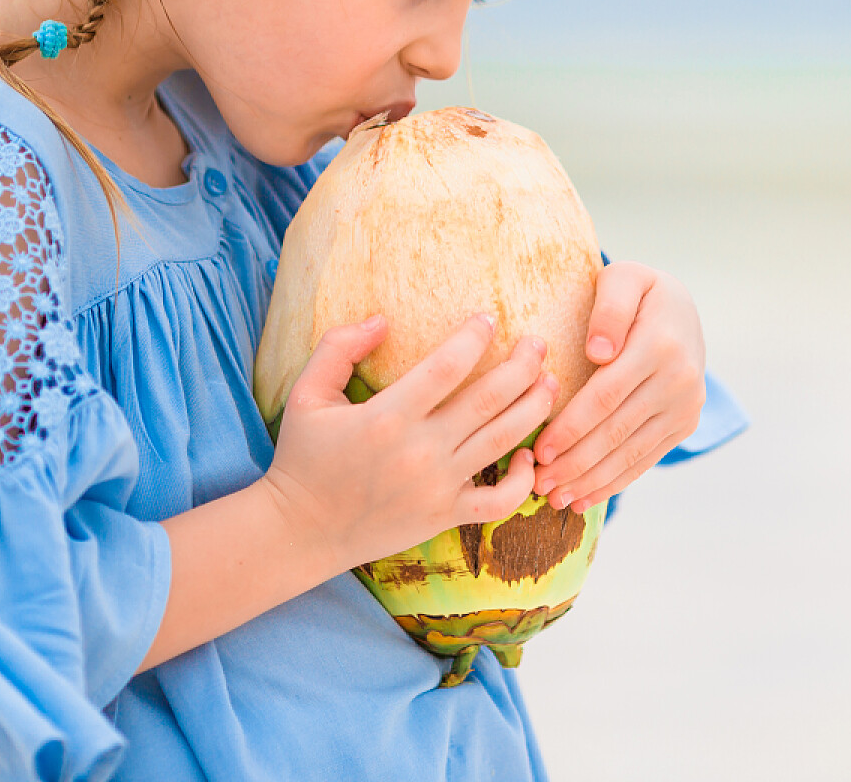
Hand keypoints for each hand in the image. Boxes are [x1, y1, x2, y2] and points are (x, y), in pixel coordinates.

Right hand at [259, 313, 557, 570]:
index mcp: (386, 418)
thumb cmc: (303, 457)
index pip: (446, 367)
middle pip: (489, 400)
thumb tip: (382, 319)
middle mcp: (419, 451)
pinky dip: (525, 480)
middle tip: (538, 342)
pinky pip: (500, 501)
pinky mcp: (445, 516)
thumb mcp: (305, 394)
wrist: (300, 531)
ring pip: (503, 442)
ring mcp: (437, 487)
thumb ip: (339, 348)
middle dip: (522, 366)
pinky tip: (529, 454)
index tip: (488, 319)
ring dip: (534, 408)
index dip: (473, 338)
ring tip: (550, 382)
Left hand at [530, 261, 707, 512]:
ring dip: (591, 480)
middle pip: (616, 431)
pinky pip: (646, 458)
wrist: (684, 309)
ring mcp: (686, 406)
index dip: (571, 427)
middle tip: (538, 484)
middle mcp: (680, 381)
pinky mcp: (685, 424)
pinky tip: (585, 498)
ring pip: (631, 452)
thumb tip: (599, 353)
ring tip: (555, 498)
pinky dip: (615, 482)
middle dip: (575, 463)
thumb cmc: (639, 290)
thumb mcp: (624, 278)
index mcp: (660, 346)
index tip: (539, 450)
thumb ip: (609, 309)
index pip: (606, 396)